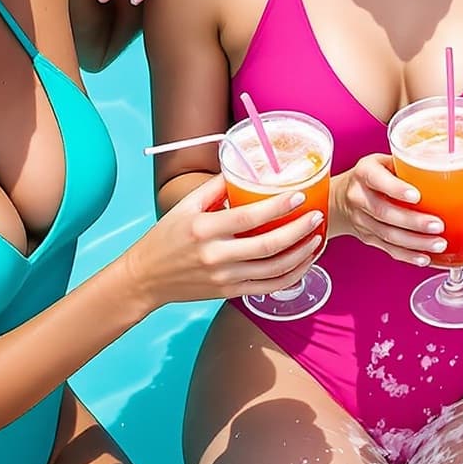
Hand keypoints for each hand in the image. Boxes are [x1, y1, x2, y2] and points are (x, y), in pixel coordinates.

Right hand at [123, 175, 325, 306]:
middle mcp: (216, 255)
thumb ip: (214, 187)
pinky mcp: (229, 293)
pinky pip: (267, 287)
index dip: (278, 206)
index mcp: (204, 228)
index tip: (299, 196)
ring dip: (300, 255)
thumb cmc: (165, 237)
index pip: (249, 216)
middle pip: (268, 245)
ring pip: (273, 269)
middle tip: (317, 217)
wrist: (145, 278)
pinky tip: (303, 264)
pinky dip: (290, 276)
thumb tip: (242, 169)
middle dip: (298, 231)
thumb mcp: (184, 205)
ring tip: (316, 239)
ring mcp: (224, 277)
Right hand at [331, 155, 446, 266]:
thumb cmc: (373, 175)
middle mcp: (359, 196)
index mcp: (365, 172)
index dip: (396, 189)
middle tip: (438, 225)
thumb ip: (407, 164)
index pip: (378, 180)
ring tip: (438, 244)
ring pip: (387, 234)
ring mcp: (361, 220)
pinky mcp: (367, 237)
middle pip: (384, 212)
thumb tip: (446, 166)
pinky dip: (407, 255)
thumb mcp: (384, 160)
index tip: (417, 196)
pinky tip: (424, 258)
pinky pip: (387, 248)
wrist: (340, 197)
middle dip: (413, 222)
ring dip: (415, 242)